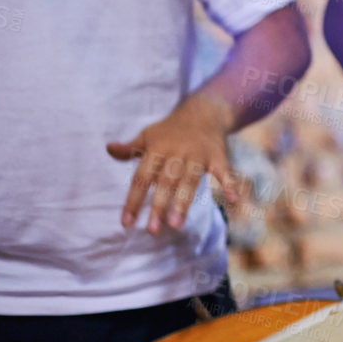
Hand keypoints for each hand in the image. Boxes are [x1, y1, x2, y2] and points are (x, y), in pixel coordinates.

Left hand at [107, 92, 238, 232]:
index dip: (133, 200)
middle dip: (159, 205)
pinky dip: (230, 184)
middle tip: (152, 230)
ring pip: (190, 180)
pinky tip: (233, 200)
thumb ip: (129, 148)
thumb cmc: (170, 130)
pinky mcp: (218, 156)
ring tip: (176, 225)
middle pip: (166, 181)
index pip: (142, 177)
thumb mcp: (148, 135)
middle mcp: (177, 152)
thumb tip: (109, 148)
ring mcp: (199, 155)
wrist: (204, 111)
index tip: (126, 223)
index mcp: (157, 149)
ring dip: (184, 202)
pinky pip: (224, 172)